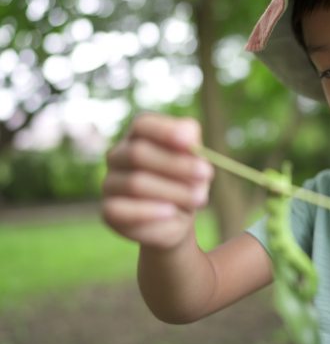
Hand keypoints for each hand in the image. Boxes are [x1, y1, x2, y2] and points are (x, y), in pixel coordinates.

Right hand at [101, 113, 213, 249]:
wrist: (176, 218)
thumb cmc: (186, 181)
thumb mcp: (196, 162)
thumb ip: (192, 146)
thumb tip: (188, 135)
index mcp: (139, 136)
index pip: (143, 125)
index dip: (165, 132)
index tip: (190, 143)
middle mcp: (118, 156)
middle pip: (138, 153)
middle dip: (177, 164)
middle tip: (207, 174)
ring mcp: (110, 183)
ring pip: (135, 183)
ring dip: (173, 191)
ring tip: (200, 198)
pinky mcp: (109, 211)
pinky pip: (122, 210)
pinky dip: (150, 211)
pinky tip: (171, 212)